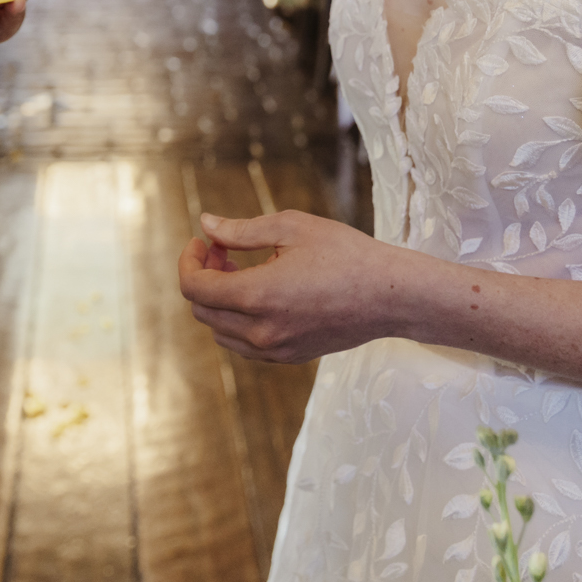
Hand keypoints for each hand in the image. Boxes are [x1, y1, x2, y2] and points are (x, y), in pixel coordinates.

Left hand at [178, 210, 393, 362]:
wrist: (392, 295)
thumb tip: (206, 225)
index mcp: (257, 297)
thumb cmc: (346, 254)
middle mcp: (261, 331)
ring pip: (220, 331)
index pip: (194, 288)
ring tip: (241, 269)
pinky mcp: (290, 357)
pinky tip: (260, 293)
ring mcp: (275, 350)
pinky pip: (244, 344)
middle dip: (204, 276)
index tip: (203, 241)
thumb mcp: (292, 227)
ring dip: (219, 300)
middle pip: (202, 310)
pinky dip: (237, 320)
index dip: (189, 261)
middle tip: (223, 249)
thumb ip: (241, 230)